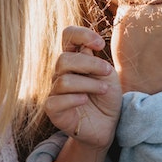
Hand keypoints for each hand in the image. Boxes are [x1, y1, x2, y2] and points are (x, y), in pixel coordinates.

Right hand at [45, 26, 121, 152]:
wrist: (108, 126)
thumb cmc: (106, 99)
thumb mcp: (107, 76)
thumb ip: (95, 61)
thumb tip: (84, 48)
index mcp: (74, 60)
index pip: (68, 36)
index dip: (82, 35)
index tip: (100, 45)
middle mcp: (61, 73)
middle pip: (64, 59)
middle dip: (90, 64)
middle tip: (107, 73)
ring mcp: (55, 91)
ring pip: (64, 80)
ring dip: (89, 84)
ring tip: (103, 90)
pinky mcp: (53, 110)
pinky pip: (56, 101)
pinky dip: (74, 99)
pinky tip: (85, 101)